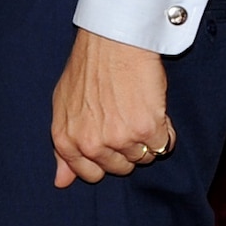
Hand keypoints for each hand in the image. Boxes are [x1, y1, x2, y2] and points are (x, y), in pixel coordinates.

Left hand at [50, 27, 174, 186]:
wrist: (111, 42)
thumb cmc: (87, 69)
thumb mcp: (62, 106)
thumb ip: (64, 147)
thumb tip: (61, 183)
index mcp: (66, 138)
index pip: (90, 174)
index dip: (103, 159)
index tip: (108, 140)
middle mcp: (91, 143)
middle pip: (121, 168)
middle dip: (124, 147)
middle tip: (122, 115)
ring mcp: (119, 138)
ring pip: (144, 158)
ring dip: (145, 138)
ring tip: (135, 108)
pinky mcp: (146, 130)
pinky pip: (164, 145)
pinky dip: (164, 130)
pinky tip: (152, 108)